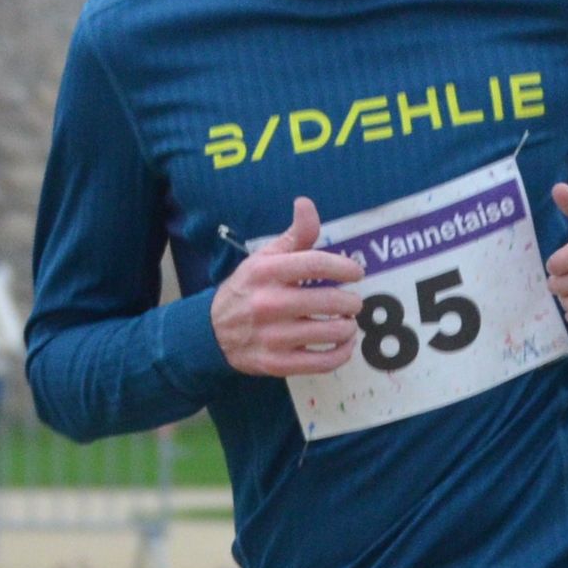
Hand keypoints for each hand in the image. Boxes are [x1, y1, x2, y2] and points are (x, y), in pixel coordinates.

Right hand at [210, 198, 366, 377]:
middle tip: (353, 303)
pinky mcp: (276, 363)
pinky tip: (344, 344)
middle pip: (330, 301)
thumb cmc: (248, 289)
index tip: (356, 273)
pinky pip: (322, 362)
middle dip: (351, 302)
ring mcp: (272, 336)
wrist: (212, 332)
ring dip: (349, 327)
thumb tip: (306, 203)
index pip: (315, 264)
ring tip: (347, 322)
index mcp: (266, 272)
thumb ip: (294, 235)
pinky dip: (342, 353)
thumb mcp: (264, 258)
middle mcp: (268, 303)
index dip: (344, 267)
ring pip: (331, 332)